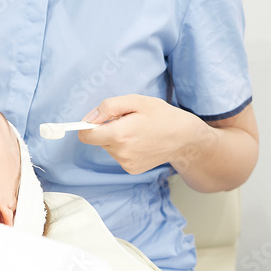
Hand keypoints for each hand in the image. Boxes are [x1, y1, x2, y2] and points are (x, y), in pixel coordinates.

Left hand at [78, 95, 205, 174]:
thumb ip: (109, 107)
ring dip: (118, 137)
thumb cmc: (162, 115)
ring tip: (138, 130)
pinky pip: (119, 155)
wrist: (184, 138)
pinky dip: (125, 147)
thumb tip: (89, 118)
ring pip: (109, 147)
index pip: (86, 135)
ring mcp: (126, 163)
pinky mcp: (132, 169)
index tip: (94, 121)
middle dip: (107, 128)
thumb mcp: (136, 101)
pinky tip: (141, 142)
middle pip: (98, 139)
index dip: (86, 126)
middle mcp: (121, 152)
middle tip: (129, 120)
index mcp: (120, 134)